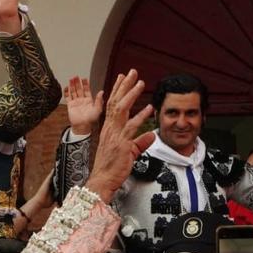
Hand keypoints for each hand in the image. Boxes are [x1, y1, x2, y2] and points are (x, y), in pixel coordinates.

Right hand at [64, 76, 102, 134]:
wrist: (82, 126)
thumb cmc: (91, 119)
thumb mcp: (98, 109)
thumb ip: (99, 100)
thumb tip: (101, 91)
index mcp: (89, 101)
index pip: (87, 90)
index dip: (85, 84)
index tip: (84, 78)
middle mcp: (82, 101)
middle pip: (79, 89)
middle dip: (77, 83)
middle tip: (76, 76)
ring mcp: (76, 103)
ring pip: (73, 92)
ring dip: (72, 85)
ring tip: (71, 79)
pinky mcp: (70, 105)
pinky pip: (68, 97)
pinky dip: (66, 92)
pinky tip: (66, 87)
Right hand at [84, 70, 154, 201]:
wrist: (102, 180)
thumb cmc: (111, 167)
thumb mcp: (128, 152)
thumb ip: (140, 142)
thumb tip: (151, 135)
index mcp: (108, 128)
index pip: (112, 104)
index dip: (117, 90)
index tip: (122, 77)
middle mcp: (110, 128)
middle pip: (116, 101)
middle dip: (124, 85)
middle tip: (132, 72)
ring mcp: (115, 135)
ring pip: (122, 109)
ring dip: (131, 95)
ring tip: (140, 83)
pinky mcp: (122, 144)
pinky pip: (131, 127)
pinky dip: (141, 117)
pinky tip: (149, 108)